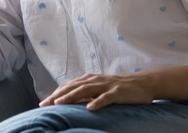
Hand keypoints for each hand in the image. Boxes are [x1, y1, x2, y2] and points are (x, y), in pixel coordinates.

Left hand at [39, 73, 153, 110]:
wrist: (143, 84)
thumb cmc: (119, 88)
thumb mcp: (100, 89)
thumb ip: (86, 93)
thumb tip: (70, 102)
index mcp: (90, 79)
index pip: (69, 86)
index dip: (56, 94)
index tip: (44, 103)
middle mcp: (96, 80)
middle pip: (73, 87)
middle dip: (58, 95)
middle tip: (45, 104)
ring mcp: (106, 85)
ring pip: (85, 90)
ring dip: (71, 96)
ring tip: (60, 104)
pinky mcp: (117, 92)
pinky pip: (106, 97)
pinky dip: (97, 102)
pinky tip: (89, 108)